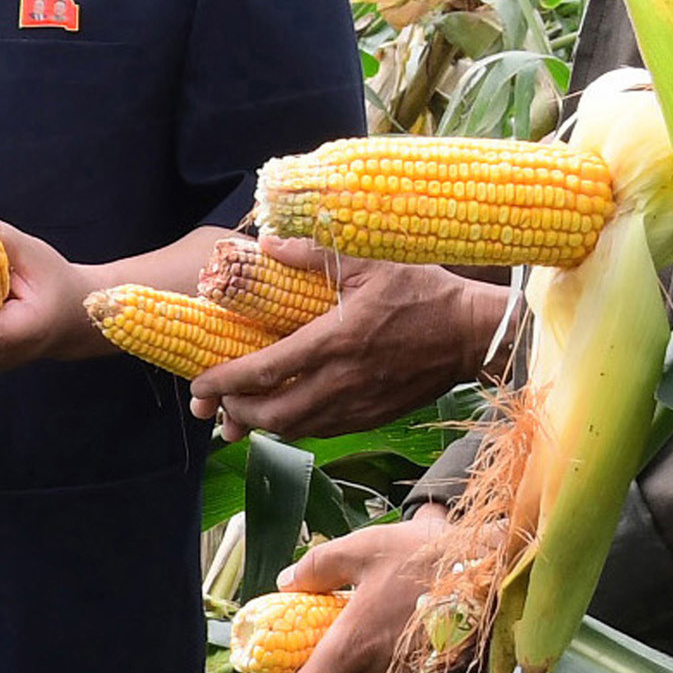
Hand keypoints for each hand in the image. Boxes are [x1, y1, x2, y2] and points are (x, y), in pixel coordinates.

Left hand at [190, 238, 511, 441]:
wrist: (473, 334)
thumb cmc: (424, 291)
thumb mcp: (371, 260)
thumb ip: (314, 253)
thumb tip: (266, 243)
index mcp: (337, 340)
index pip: (268, 370)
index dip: (227, 381)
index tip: (199, 384)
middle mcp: (344, 381)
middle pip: (274, 413)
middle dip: (236, 410)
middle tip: (212, 403)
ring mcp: (360, 404)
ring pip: (297, 428)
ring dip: (262, 424)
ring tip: (238, 413)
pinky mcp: (374, 415)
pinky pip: (324, 430)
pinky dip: (296, 426)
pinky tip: (284, 414)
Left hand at [283, 507, 452, 672]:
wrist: (487, 565)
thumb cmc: (423, 556)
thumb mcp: (360, 548)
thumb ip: (317, 567)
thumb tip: (287, 581)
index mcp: (354, 644)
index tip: (283, 662)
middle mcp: (378, 669)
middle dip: (323, 664)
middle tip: (315, 645)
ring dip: (353, 663)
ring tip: (356, 635)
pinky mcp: (430, 672)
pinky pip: (393, 671)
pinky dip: (379, 661)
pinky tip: (383, 637)